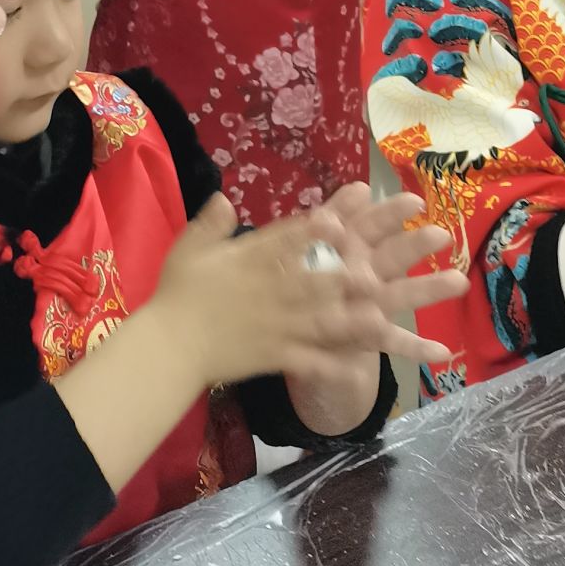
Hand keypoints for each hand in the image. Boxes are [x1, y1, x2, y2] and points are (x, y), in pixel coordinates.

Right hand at [142, 188, 464, 398]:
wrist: (171, 345)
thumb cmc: (179, 291)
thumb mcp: (191, 247)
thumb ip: (212, 222)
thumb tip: (226, 197)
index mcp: (256, 258)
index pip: (293, 238)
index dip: (320, 226)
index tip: (348, 212)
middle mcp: (276, 290)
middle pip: (325, 277)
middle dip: (362, 269)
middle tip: (393, 263)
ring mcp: (281, 325)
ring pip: (330, 320)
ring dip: (364, 318)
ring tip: (390, 319)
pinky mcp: (279, 355)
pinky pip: (315, 360)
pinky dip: (339, 364)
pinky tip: (364, 368)